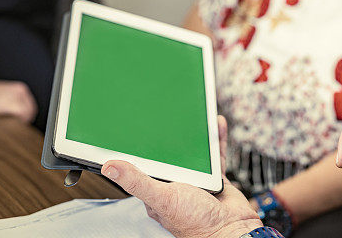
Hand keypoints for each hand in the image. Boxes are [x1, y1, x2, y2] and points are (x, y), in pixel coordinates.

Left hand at [102, 116, 261, 237]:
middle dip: (171, 137)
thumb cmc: (196, 222)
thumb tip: (110, 167)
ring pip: (194, 152)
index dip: (140, 149)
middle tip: (167, 115)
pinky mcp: (214, 177)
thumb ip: (137, 181)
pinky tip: (215, 125)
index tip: (135, 129)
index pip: (144, 167)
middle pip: (171, 155)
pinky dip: (216, 139)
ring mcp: (196, 180)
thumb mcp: (161, 197)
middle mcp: (176, 185)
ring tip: (192, 117)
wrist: (231, 229)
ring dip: (195, 136)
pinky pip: (215, 154)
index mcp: (158, 191)